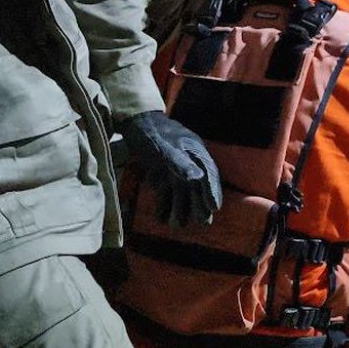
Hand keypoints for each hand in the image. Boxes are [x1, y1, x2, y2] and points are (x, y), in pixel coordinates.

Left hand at [120, 110, 222, 226]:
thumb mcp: (164, 148)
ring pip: (183, 190)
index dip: (212, 190)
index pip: (208, 173)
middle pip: (198, 184)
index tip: (214, 207)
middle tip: (203, 222)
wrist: (134, 123)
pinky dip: (166, 203)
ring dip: (181, 207)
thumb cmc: (151, 133)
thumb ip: (180, 163)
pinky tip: (161, 217)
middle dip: (200, 204)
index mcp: (195, 151)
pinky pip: (168, 190)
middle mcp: (189, 160)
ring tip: (178, 225)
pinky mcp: (163, 172)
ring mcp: (176, 166)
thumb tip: (197, 178)